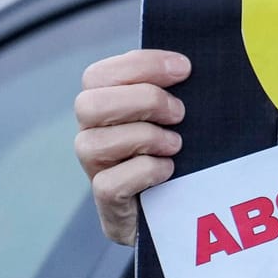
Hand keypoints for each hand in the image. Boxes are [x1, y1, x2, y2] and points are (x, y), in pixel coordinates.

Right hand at [73, 49, 189, 245]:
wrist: (185, 211)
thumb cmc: (185, 152)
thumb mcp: (182, 116)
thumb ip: (177, 90)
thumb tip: (190, 66)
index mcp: (105, 106)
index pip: (100, 74)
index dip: (141, 65)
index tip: (184, 69)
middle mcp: (92, 135)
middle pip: (87, 105)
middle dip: (141, 100)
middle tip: (179, 113)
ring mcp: (96, 171)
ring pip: (93, 144)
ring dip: (144, 137)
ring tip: (176, 145)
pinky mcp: (108, 203)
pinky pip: (109, 184)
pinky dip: (144, 172)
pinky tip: (168, 170)